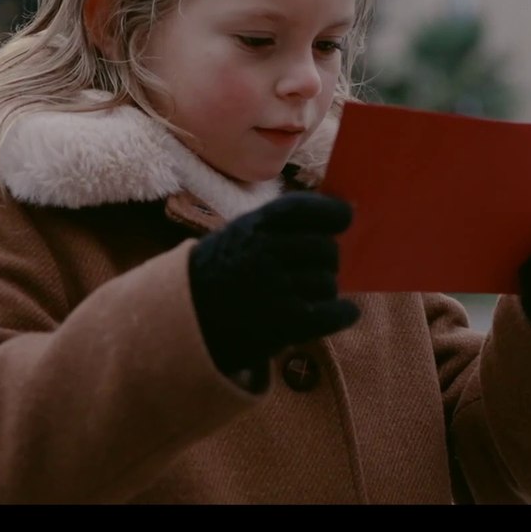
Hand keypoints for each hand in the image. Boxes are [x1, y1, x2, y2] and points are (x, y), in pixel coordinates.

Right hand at [188, 192, 360, 376]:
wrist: (185, 321)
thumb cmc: (222, 273)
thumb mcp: (241, 235)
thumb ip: (281, 226)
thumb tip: (343, 212)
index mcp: (254, 226)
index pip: (304, 208)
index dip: (332, 213)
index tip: (345, 218)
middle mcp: (264, 251)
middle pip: (325, 249)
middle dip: (327, 262)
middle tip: (314, 271)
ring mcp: (273, 287)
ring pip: (328, 283)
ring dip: (325, 291)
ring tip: (305, 296)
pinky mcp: (282, 323)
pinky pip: (332, 313)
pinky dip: (343, 313)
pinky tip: (342, 312)